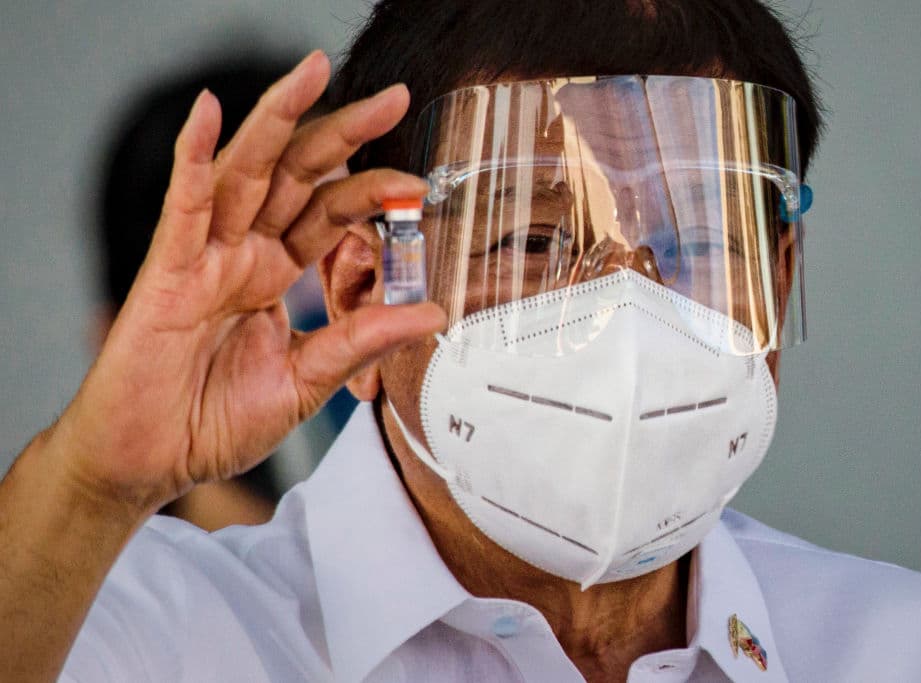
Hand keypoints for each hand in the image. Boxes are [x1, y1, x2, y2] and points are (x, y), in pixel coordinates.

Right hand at [51, 51, 442, 511]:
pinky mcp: (165, 271)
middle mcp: (243, 253)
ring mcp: (204, 255)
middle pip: (298, 175)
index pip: (332, 213)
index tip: (418, 185)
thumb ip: (362, 340)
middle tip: (393, 99)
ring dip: (277, 119)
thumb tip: (432, 313)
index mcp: (275, 273)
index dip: (373, 191)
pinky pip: (181, 205)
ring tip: (313, 72)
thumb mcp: (309, 381)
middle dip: (344, 132)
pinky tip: (208, 111)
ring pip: (245, 172)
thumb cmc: (216, 421)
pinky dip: (192, 157)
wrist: (155, 462)